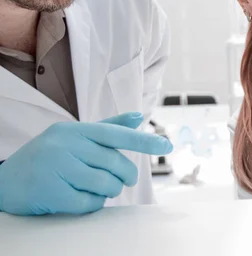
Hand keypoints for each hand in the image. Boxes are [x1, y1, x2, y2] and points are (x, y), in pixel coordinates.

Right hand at [0, 113, 172, 215]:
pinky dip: (93, 203)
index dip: (143, 140)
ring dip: (109, 191)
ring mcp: (56, 168)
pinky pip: (89, 203)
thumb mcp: (75, 136)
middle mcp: (66, 145)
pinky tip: (82, 197)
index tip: (167, 144)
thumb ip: (108, 127)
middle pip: (116, 164)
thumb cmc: (48, 156)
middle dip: (126, 176)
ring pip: (105, 184)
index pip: (116, 134)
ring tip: (98, 188)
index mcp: (76, 130)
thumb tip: (139, 116)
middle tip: (125, 180)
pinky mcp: (51, 192)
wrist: (6, 181)